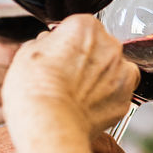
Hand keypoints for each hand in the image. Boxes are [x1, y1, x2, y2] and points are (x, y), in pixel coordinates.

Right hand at [2, 15, 138, 136]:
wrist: (49, 125)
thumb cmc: (35, 90)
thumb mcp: (27, 53)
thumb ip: (46, 43)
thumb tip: (51, 45)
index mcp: (86, 28)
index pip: (80, 26)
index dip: (67, 41)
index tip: (59, 54)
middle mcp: (110, 47)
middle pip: (100, 47)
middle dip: (87, 59)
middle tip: (66, 76)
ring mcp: (122, 74)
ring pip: (113, 70)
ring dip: (100, 78)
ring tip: (77, 93)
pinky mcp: (125, 100)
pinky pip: (117, 95)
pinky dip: (106, 99)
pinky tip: (86, 106)